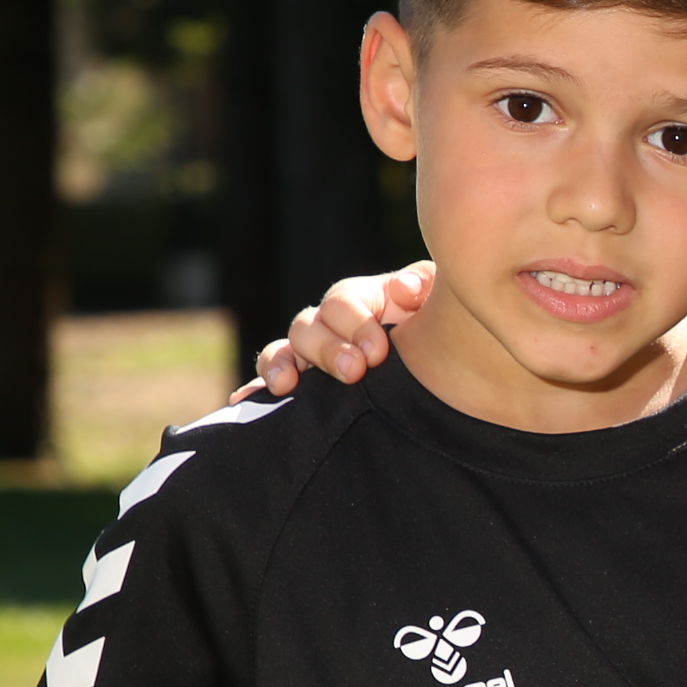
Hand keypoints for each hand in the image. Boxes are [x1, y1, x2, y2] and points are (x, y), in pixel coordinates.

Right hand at [252, 261, 437, 395]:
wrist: (445, 360)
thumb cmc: (439, 323)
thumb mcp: (437, 297)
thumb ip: (421, 285)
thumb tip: (405, 289)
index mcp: (361, 301)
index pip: (341, 302)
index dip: (354, 323)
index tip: (378, 352)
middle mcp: (330, 325)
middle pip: (307, 327)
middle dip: (327, 350)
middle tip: (355, 372)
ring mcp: (313, 354)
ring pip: (283, 351)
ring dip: (281, 365)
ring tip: (286, 384)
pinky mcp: (304, 382)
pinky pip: (271, 382)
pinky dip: (255, 390)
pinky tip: (241, 401)